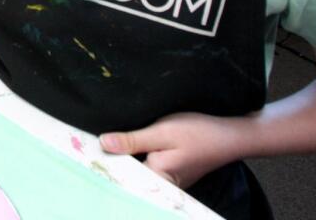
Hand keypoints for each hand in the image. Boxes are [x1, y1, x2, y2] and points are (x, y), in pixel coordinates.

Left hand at [100, 112, 243, 188]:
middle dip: (113, 159)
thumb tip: (103, 144)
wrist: (230, 135)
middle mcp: (162, 184)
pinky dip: (137, 157)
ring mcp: (168, 180)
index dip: (104, 161)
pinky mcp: (171, 173)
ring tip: (104, 144)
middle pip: (129, 174)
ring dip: (124, 157)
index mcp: (158, 178)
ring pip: (137, 170)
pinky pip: (147, 167)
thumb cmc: (199, 132)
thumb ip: (133, 140)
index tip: (84, 148)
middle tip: (91, 143)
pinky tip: (127, 147)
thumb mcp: (163, 131)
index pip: (122, 174)